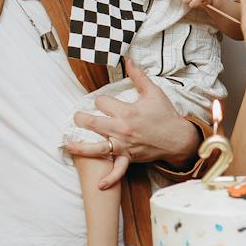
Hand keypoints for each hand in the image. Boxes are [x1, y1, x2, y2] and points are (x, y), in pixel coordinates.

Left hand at [64, 61, 200, 177]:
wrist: (177, 138)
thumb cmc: (165, 114)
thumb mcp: (153, 92)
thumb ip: (138, 76)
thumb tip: (128, 60)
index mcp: (127, 111)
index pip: (102, 102)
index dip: (101, 100)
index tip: (105, 102)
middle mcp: (122, 129)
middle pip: (92, 122)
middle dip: (81, 118)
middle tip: (78, 117)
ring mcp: (123, 145)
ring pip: (97, 148)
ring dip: (80, 146)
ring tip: (68, 144)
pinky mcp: (128, 157)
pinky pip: (118, 170)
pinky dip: (109, 178)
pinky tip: (99, 185)